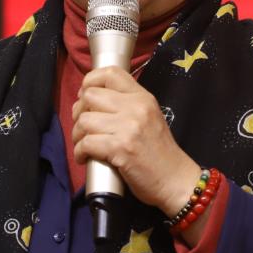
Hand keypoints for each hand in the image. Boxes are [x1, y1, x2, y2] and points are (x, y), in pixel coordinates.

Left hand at [70, 65, 201, 217]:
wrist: (175, 179)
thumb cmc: (159, 152)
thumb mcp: (149, 117)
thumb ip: (127, 105)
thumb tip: (91, 100)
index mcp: (143, 97)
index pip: (110, 73)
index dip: (90, 81)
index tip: (85, 97)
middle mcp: (136, 108)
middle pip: (90, 96)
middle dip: (79, 112)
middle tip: (83, 126)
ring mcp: (128, 127)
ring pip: (84, 120)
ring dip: (77, 135)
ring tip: (83, 145)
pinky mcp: (120, 148)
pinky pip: (86, 143)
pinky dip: (79, 152)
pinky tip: (84, 158)